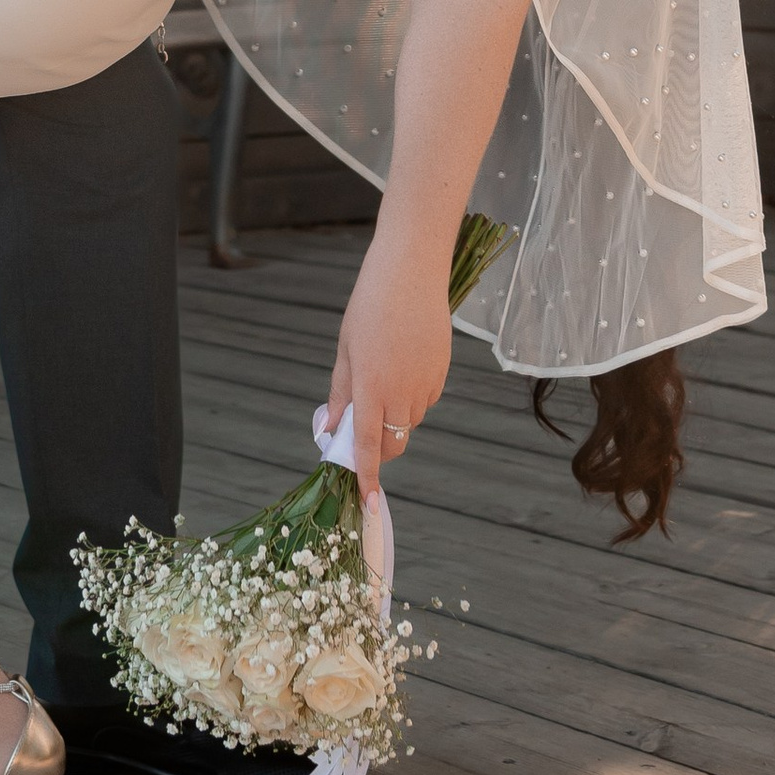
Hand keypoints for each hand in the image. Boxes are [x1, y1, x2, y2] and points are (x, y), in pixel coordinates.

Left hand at [328, 232, 453, 499]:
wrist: (411, 271)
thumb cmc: (370, 305)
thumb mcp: (345, 349)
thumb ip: (340, 394)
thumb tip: (331, 430)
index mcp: (371, 388)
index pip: (369, 447)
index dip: (367, 477)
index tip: (367, 502)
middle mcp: (401, 393)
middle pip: (394, 443)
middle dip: (379, 448)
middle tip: (361, 426)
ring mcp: (426, 385)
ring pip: (409, 421)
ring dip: (393, 417)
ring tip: (382, 373)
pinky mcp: (442, 374)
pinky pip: (424, 400)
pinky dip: (411, 396)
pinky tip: (403, 362)